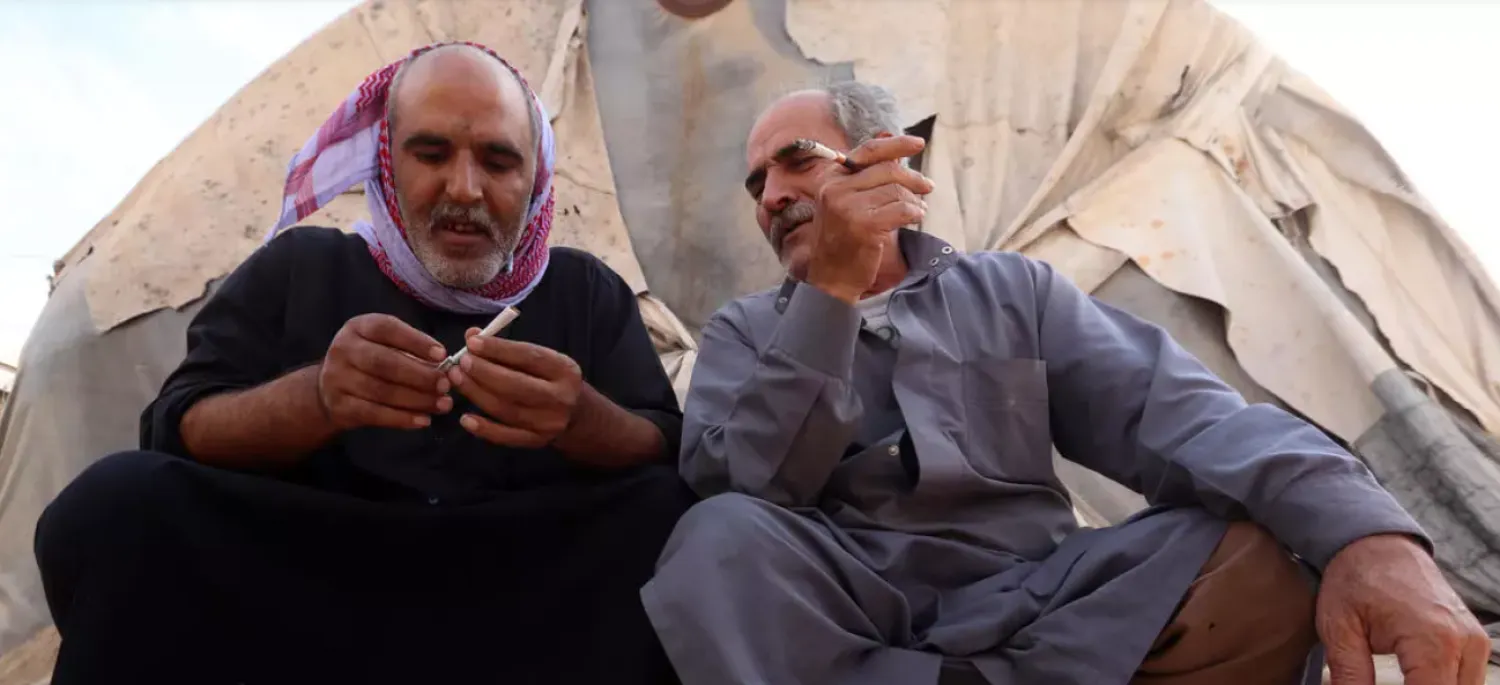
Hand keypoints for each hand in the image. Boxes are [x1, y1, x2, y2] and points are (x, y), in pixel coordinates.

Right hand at [317, 313, 450, 429]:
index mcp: (359, 327)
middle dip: (419, 375)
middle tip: (445, 384)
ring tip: (443, 404)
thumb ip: (411, 351)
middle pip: (384, 362)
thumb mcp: (383, 344)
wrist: (329, 389)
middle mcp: (343, 350)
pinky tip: (423, 420)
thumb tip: (445, 367)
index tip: (442, 354)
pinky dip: (402, 419)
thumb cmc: (369, 361)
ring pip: (382, 391)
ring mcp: (337, 379)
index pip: (387, 329)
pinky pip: (374, 414)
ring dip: (417, 400)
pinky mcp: (339, 406)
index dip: (416, 341)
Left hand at [447, 327, 583, 447]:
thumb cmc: (552, 380)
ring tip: (457, 379)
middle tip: (461, 362)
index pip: (529, 356)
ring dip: (477, 394)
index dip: (499, 349)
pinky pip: (506, 436)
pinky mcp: (537, 440)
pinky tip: (465, 419)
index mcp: (564, 370)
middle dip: (484, 372)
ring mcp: (548, 422)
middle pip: (516, 385)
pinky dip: (484, 429)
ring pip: (506, 409)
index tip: (472, 342)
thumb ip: (508, 348)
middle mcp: (560, 397)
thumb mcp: (541, 360)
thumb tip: (472, 336)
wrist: (577, 415)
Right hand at [805, 133, 934, 302]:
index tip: (919, 143)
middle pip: (888, 170)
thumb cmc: (843, 238)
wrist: (831, 277)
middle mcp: (836, 188)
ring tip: (918, 210)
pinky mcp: (864, 225)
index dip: (896, 144)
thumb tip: (887, 135)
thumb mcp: (848, 200)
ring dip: (915, 200)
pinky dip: (915, 212)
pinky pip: (902, 209)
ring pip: (897, 191)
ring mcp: (848, 207)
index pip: (869, 151)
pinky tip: (916, 218)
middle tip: (928, 186)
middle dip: (913, 177)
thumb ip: (868, 171)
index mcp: (831, 177)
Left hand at [1319, 534, 1489, 684]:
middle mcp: (1464, 643)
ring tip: (1393, 681)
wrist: (1376, 544)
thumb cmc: (1354, 581)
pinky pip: (1466, 681)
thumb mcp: (1339, 629)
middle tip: (1372, 682)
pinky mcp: (1474, 641)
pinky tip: (1410, 682)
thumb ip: (1350, 675)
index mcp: (1432, 641)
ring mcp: (1476, 642)